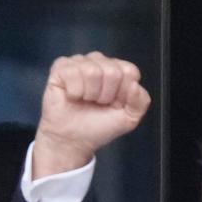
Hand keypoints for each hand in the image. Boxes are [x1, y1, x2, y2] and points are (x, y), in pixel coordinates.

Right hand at [32, 52, 151, 178]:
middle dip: (106, 95)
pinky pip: (72, 72)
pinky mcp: (61, 66)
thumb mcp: (129, 118)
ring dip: (90, 94)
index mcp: (119, 71)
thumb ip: (140, 101)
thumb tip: (135, 84)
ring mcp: (80, 62)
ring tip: (85, 100)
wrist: (73, 139)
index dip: (123, 93)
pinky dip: (74, 91)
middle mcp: (100, 63)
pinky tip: (72, 96)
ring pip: (92, 71)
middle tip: (98, 104)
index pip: (129, 71)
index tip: (115, 104)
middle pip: (112, 71)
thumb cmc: (99, 126)